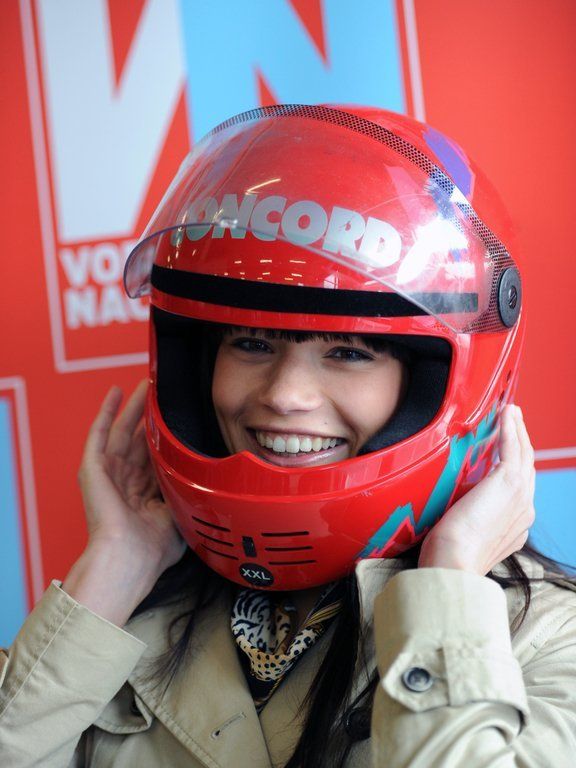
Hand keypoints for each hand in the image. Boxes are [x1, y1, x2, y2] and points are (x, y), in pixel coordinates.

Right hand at [63, 381, 185, 624]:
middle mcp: (126, 481)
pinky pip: (99, 434)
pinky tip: (115, 394)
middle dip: (150, 413)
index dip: (166, 434)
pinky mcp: (93, 469)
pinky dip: (106, 412)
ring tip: (145, 383)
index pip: (157, 455)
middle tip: (162, 390)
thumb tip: (210, 480)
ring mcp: (108, 474)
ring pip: (123, 429)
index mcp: (145, 494)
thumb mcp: (180, 516)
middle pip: (140, 437)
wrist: (128, 560)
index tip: (181, 414)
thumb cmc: (152, 550)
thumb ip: (189, 494)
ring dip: (133, 405)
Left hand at [417, 405, 535, 574]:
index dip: (512, 467)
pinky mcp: (510, 482)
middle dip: (521, 443)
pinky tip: (507, 413)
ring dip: (518, 430)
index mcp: (516, 528)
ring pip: (523, 454)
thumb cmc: (447, 557)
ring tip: (511, 412)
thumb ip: (465, 520)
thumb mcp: (461, 537)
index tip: (504, 451)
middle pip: (525, 469)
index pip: (518, 490)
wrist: (453, 563)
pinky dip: (511, 428)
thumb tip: (450, 510)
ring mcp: (521, 496)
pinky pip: (513, 447)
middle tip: (513, 423)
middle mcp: (524, 511)